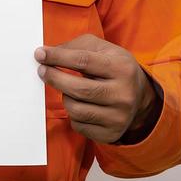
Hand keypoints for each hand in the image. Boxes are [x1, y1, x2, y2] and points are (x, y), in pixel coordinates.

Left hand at [35, 34, 161, 144]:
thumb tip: (47, 53)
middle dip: (54, 78)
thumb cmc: (115, 69)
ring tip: (69, 90)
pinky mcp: (110, 134)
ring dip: (65, 98)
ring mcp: (118, 117)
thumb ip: (77, 47)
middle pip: (78, 89)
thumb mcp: (104, 50)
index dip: (58, 57)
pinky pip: (78, 125)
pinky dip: (73, 115)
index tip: (40, 54)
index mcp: (122, 68)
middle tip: (42, 71)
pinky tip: (81, 105)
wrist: (139, 98)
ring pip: (75, 109)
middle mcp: (123, 94)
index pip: (84, 61)